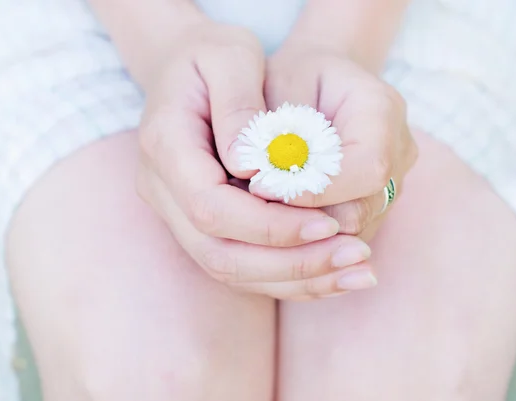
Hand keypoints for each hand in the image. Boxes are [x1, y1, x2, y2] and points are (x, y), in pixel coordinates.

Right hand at [136, 21, 375, 299]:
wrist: (186, 70)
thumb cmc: (212, 55)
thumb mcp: (229, 56)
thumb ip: (238, 105)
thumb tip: (253, 167)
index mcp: (165, 145)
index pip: (211, 207)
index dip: (270, 225)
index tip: (328, 223)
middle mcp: (162, 188)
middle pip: (219, 253)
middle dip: (290, 262)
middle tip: (352, 257)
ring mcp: (174, 211)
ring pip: (229, 269)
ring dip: (293, 279)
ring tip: (354, 273)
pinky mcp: (197, 223)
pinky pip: (238, 266)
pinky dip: (285, 276)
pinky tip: (330, 274)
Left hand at [261, 47, 417, 239]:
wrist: (323, 81)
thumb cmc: (296, 77)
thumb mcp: (276, 82)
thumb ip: (266, 123)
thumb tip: (249, 170)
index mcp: (381, 110)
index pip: (366, 169)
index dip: (315, 189)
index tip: (260, 187)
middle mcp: (399, 153)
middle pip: (360, 210)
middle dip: (301, 217)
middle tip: (251, 206)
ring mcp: (392, 185)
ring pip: (350, 233)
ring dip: (301, 231)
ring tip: (259, 210)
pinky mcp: (376, 207)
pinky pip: (344, 239)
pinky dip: (308, 237)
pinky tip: (275, 218)